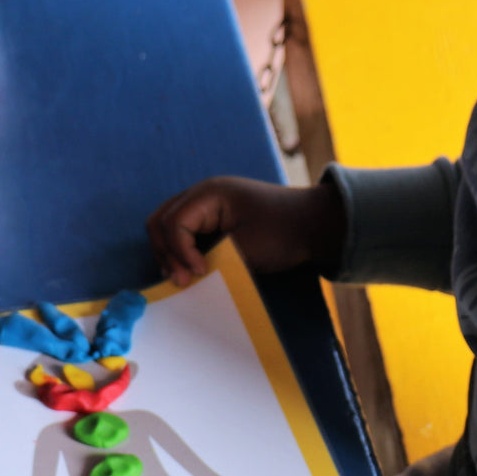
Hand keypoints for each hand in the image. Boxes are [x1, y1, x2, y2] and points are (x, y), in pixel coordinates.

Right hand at [146, 175, 345, 286]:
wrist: (316, 224)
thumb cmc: (285, 232)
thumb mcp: (247, 248)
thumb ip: (212, 258)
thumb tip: (187, 275)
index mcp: (209, 194)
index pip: (173, 223)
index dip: (179, 252)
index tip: (198, 274)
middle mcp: (202, 195)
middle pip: (160, 221)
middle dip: (165, 252)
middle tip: (181, 281)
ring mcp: (207, 205)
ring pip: (167, 226)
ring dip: (170, 252)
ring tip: (183, 279)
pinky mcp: (215, 218)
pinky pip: (185, 232)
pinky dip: (182, 251)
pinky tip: (192, 271)